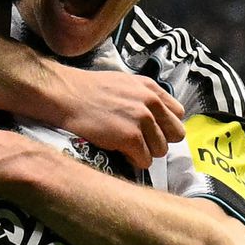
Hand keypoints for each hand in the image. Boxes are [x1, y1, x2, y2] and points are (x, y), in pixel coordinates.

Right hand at [52, 67, 184, 170]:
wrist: (66, 95)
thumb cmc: (89, 91)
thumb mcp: (124, 84)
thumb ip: (145, 98)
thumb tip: (156, 118)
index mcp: (151, 89)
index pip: (178, 114)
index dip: (165, 126)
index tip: (153, 131)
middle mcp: (151, 103)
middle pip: (174, 135)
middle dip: (158, 141)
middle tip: (139, 142)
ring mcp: (142, 120)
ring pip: (160, 150)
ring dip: (145, 152)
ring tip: (125, 146)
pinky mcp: (130, 138)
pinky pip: (144, 161)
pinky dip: (133, 161)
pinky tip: (119, 152)